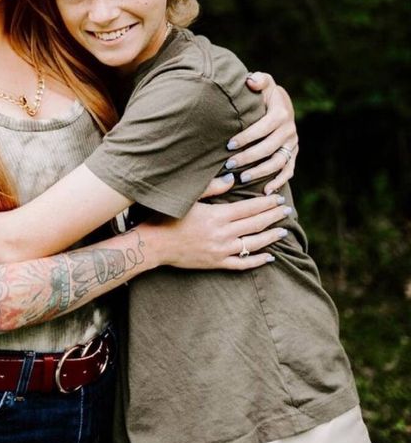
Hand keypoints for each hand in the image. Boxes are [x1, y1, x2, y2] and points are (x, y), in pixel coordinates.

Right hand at [143, 193, 290, 270]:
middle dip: (273, 216)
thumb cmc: (167, 217)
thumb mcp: (188, 198)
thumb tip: (232, 179)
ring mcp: (220, 250)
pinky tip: (269, 257)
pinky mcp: (216, 263)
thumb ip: (212, 188)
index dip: (266, 203)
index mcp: (217, 216)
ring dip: (270, 237)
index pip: (249, 208)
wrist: (153, 244)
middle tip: (287, 210)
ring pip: (253, 244)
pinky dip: (257, 260)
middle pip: (255, 224)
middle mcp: (222, 234)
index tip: (279, 198)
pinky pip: (241, 263)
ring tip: (282, 230)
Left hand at [227, 71, 298, 194]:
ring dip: (260, 172)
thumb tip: (251, 81)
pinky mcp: (293, 154)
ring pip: (278, 162)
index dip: (247, 137)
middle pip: (269, 148)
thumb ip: (259, 80)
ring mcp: (292, 144)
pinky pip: (288, 171)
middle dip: (248, 157)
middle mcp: (290, 130)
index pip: (263, 127)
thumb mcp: (263, 83)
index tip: (229, 145)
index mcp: (281, 113)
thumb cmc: (264, 94)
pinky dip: (278, 181)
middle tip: (229, 164)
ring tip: (242, 178)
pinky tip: (265, 191)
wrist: (280, 104)